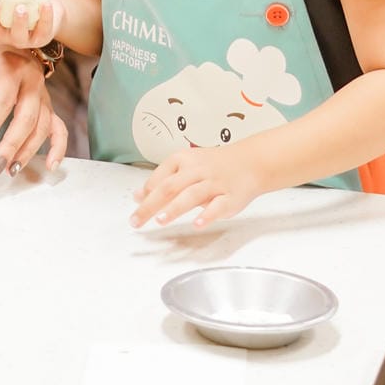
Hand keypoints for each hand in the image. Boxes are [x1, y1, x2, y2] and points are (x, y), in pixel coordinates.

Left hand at [0, 40, 66, 175]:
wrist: (14, 43)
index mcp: (10, 68)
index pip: (3, 101)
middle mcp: (32, 80)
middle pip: (27, 116)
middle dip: (12, 145)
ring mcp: (43, 93)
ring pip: (42, 125)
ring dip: (29, 150)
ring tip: (12, 169)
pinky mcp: (49, 105)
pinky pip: (59, 127)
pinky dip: (58, 147)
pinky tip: (51, 165)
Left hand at [130, 144, 264, 229]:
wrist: (250, 161)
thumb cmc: (213, 166)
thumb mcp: (185, 166)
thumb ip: (163, 180)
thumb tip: (138, 196)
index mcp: (183, 160)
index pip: (160, 177)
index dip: (145, 194)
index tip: (134, 209)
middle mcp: (197, 170)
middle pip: (170, 186)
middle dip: (151, 205)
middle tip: (137, 221)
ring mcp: (214, 184)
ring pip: (192, 195)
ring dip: (175, 208)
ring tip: (161, 221)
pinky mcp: (229, 197)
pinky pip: (217, 206)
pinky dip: (207, 215)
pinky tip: (196, 224)